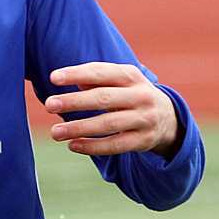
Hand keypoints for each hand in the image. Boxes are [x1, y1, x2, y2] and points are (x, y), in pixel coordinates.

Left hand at [43, 62, 180, 157]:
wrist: (169, 118)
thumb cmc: (131, 94)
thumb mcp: (120, 81)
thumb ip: (98, 79)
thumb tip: (76, 81)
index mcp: (131, 76)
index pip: (102, 72)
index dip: (77, 73)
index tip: (54, 78)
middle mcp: (141, 96)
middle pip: (103, 98)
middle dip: (74, 101)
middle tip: (48, 104)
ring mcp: (144, 119)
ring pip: (107, 124)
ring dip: (79, 128)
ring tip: (55, 132)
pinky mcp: (143, 141)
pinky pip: (115, 145)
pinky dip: (92, 146)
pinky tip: (72, 145)